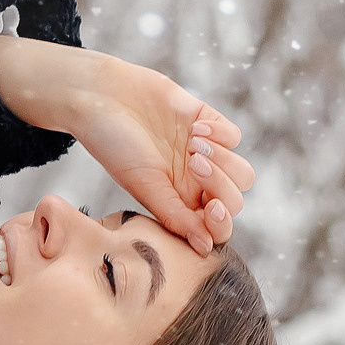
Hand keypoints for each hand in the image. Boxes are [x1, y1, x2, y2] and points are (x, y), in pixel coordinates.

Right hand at [0, 35, 254, 254]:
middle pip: (234, 200)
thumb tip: (206, 249)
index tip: (211, 209)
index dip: (222, 223)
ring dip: (223, 159)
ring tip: (192, 144)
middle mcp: (194, 183)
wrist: (103, 96)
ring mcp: (204, 154)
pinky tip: (194, 126)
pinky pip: (235, 137)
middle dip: (221, 183)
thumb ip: (175, 217)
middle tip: (192, 163)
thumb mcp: (143, 184)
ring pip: (242, 171)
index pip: (215, 227)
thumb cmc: (114, 144)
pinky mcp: (208, 123)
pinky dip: (220, 134)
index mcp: (177, 204)